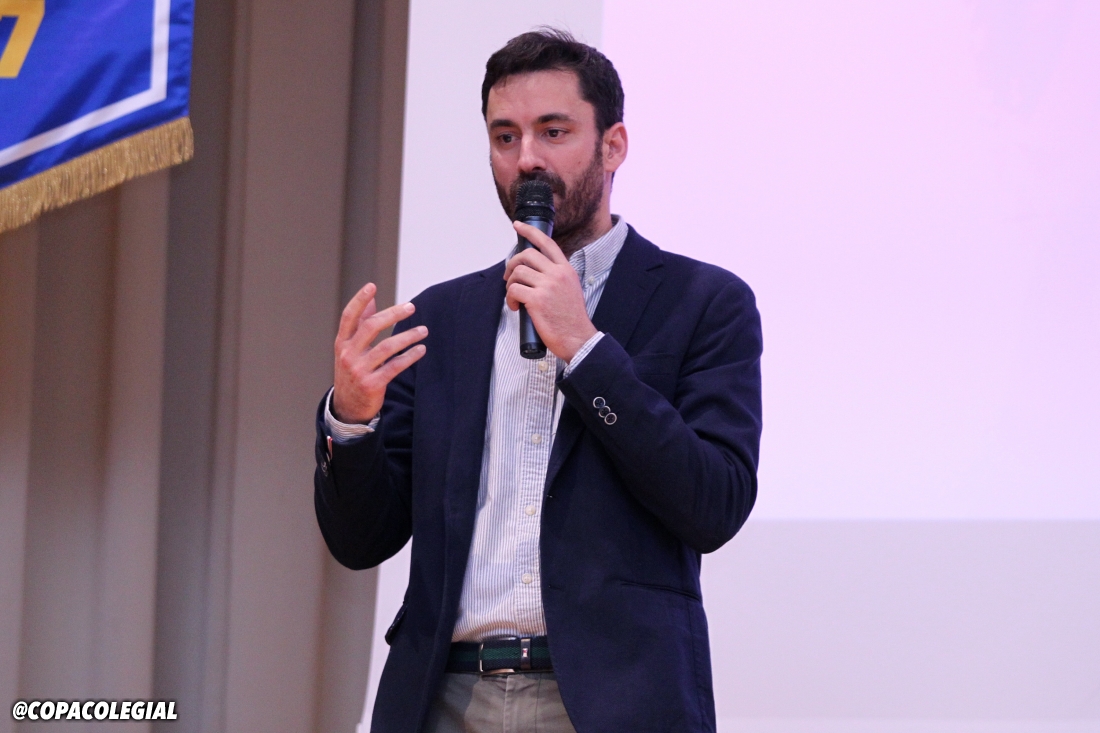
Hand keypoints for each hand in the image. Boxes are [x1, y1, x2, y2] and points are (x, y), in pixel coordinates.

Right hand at [333, 283, 426, 423]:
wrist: (348, 407)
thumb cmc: (352, 371)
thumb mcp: (349, 348)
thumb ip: (360, 323)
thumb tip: (370, 298)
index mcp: (341, 343)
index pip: (349, 317)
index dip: (359, 300)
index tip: (372, 286)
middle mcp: (348, 355)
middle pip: (370, 327)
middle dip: (392, 315)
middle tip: (411, 307)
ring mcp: (359, 370)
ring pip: (386, 347)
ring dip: (407, 336)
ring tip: (423, 330)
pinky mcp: (372, 385)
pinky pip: (395, 366)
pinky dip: (410, 356)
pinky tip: (421, 349)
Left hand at [504, 221, 596, 362]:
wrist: (578, 339)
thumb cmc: (572, 319)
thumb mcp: (571, 289)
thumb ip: (557, 277)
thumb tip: (535, 271)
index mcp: (566, 270)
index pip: (547, 243)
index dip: (530, 231)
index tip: (518, 226)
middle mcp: (558, 274)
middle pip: (527, 254)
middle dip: (512, 264)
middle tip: (509, 277)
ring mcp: (547, 286)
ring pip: (518, 272)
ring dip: (510, 285)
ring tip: (515, 298)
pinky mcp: (537, 300)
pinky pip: (513, 290)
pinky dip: (510, 299)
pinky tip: (516, 307)